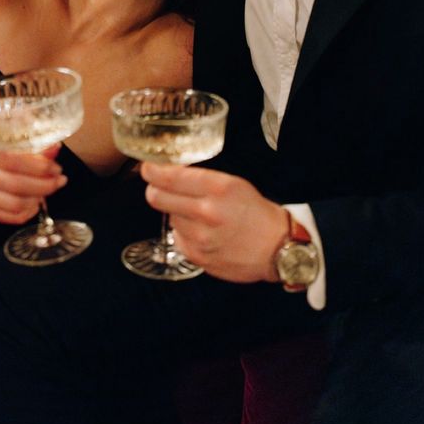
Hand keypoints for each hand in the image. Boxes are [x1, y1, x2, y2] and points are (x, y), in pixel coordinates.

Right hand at [0, 139, 66, 223]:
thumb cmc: (0, 148)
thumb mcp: (15, 139)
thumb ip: (37, 144)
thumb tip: (55, 148)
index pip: (13, 161)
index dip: (40, 167)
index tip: (56, 169)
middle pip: (15, 185)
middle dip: (44, 185)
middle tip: (58, 181)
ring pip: (15, 204)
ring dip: (38, 198)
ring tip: (48, 189)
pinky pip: (12, 217)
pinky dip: (30, 211)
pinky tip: (36, 201)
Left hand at [141, 164, 287, 282]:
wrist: (277, 248)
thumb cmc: (255, 212)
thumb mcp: (232, 183)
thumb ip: (200, 178)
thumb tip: (167, 170)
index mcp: (218, 188)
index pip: (169, 176)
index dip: (152, 170)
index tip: (147, 167)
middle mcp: (207, 212)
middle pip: (156, 197)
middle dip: (155, 190)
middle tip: (160, 187)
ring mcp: (200, 237)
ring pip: (168, 216)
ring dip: (176, 212)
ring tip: (199, 214)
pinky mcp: (197, 256)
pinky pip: (177, 237)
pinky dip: (185, 232)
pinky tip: (203, 232)